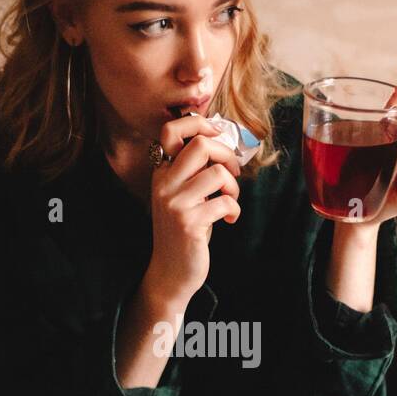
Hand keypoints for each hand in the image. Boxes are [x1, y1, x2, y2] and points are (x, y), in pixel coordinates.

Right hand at [142, 114, 243, 307]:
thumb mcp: (185, 195)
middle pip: (201, 144)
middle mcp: (164, 184)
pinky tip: (229, 220)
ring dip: (233, 187)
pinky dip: (234, 210)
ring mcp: (175, 203)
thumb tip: (222, 141)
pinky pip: (225, 202)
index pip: (171, 130)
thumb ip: (195, 170)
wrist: (171, 271)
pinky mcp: (188, 223)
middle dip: (227, 155)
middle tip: (232, 174)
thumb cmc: (184, 230)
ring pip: (218, 173)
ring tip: (230, 201)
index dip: (200, 124)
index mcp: (162, 173)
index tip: (218, 135)